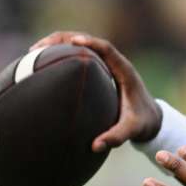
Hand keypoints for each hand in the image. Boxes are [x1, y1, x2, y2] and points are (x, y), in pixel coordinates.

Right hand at [30, 31, 161, 152]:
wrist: (152, 119)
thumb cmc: (144, 123)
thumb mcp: (133, 130)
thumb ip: (117, 137)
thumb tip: (95, 146)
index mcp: (124, 71)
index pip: (107, 49)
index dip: (90, 42)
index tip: (72, 41)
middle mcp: (114, 63)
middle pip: (87, 40)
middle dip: (62, 39)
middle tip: (37, 48)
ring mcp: (105, 65)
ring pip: (80, 46)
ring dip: (57, 44)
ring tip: (32, 52)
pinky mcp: (99, 70)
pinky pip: (78, 56)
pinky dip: (60, 55)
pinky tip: (41, 64)